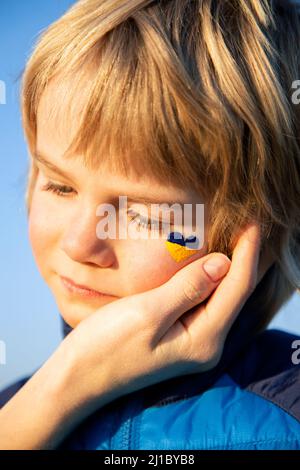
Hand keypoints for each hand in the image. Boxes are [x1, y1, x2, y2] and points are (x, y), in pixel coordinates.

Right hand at [58, 222, 269, 414]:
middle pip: (234, 294)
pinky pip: (202, 303)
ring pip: (219, 297)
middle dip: (242, 258)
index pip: (237, 289)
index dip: (247, 253)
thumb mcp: (148, 313)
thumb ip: (188, 288)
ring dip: (226, 267)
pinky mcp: (178, 337)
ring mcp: (192, 343)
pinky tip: (204, 262)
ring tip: (233, 236)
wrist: (77, 378)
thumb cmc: (106, 347)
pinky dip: (206, 280)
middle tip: (247, 223)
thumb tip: (223, 262)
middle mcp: (205, 344)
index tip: (253, 222)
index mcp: (203, 341)